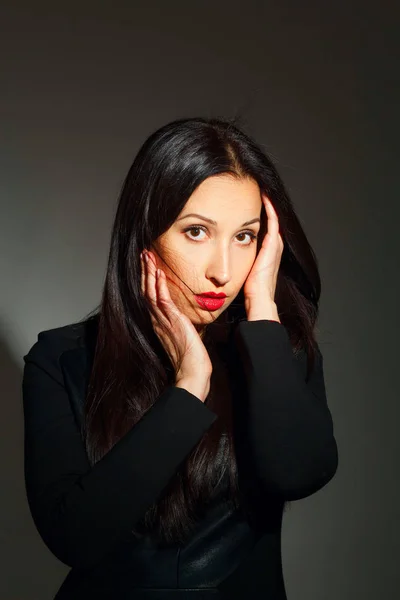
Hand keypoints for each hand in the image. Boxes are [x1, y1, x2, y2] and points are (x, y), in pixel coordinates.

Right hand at [140, 250, 211, 393]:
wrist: (192, 373)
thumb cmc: (191, 358)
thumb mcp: (185, 336)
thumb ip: (181, 325)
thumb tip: (185, 318)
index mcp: (159, 323)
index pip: (150, 296)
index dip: (148, 279)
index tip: (148, 264)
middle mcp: (157, 320)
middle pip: (146, 290)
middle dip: (144, 271)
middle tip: (144, 253)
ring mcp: (162, 320)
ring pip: (150, 291)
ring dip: (149, 272)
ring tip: (147, 255)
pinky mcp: (171, 321)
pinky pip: (162, 299)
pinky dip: (159, 284)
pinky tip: (159, 272)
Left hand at [243, 194, 283, 316]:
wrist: (257, 298)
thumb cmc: (246, 291)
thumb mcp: (238, 273)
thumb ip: (231, 266)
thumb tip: (211, 264)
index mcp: (265, 255)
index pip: (262, 232)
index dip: (255, 219)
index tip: (245, 208)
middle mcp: (273, 248)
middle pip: (269, 223)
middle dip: (264, 209)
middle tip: (256, 193)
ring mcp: (275, 245)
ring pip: (273, 219)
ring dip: (268, 205)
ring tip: (261, 190)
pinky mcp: (273, 244)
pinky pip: (273, 220)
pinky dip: (269, 208)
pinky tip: (263, 196)